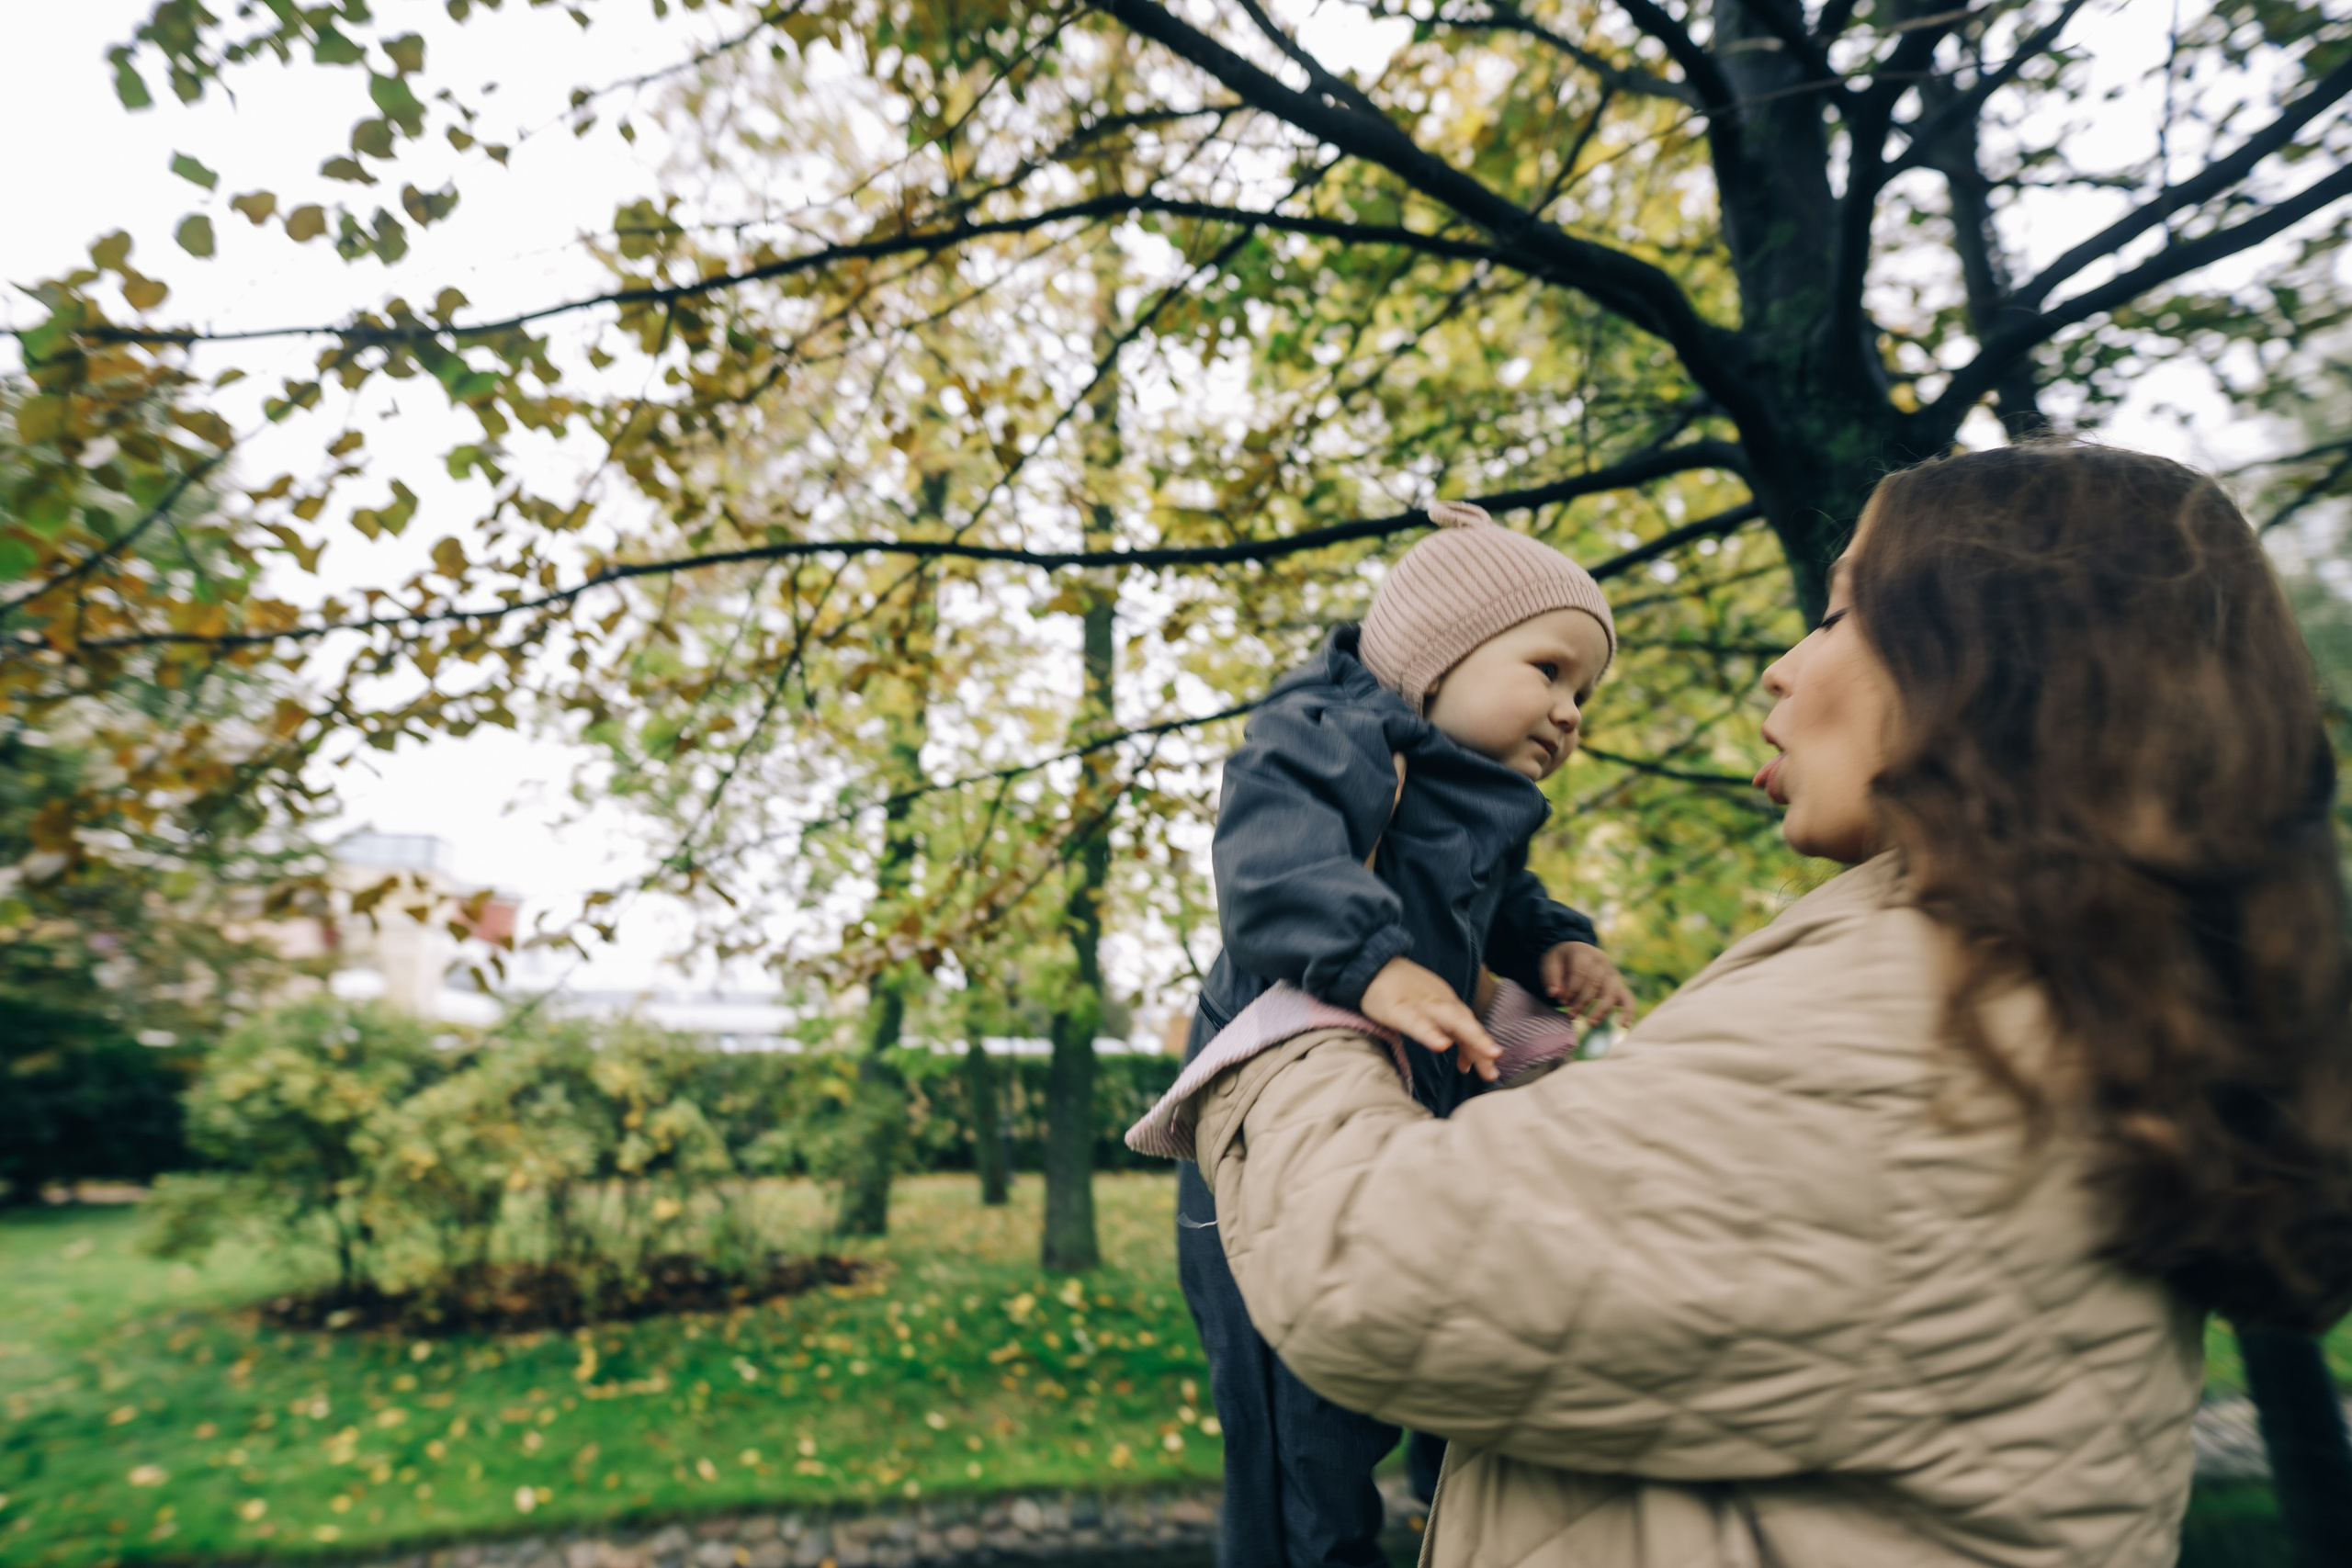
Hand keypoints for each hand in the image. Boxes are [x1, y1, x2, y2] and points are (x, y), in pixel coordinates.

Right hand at [1360, 956, 1501, 1080]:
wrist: (1368, 964)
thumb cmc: (1398, 991)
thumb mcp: (1424, 1010)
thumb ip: (1443, 1029)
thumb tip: (1462, 1055)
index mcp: (1445, 1003)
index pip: (1468, 1026)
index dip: (1480, 1046)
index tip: (1490, 1069)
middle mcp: (1438, 1002)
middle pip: (1465, 1023)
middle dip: (1483, 1043)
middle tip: (1496, 1063)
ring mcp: (1420, 1003)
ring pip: (1451, 1018)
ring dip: (1471, 1036)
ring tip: (1487, 1053)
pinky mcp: (1398, 1008)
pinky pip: (1416, 1022)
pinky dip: (1430, 1033)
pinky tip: (1441, 1045)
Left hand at [1541, 942, 1635, 1028]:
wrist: (1575, 951)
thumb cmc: (1562, 960)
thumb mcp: (1550, 963)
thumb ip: (1552, 977)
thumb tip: (1556, 994)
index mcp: (1583, 953)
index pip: (1581, 972)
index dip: (1571, 989)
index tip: (1562, 1001)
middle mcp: (1601, 961)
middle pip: (1596, 983)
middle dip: (1582, 1002)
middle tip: (1570, 1015)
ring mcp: (1612, 973)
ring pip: (1612, 992)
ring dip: (1602, 1009)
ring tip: (1591, 1024)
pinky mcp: (1618, 984)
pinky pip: (1628, 997)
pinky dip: (1628, 1011)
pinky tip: (1624, 1025)